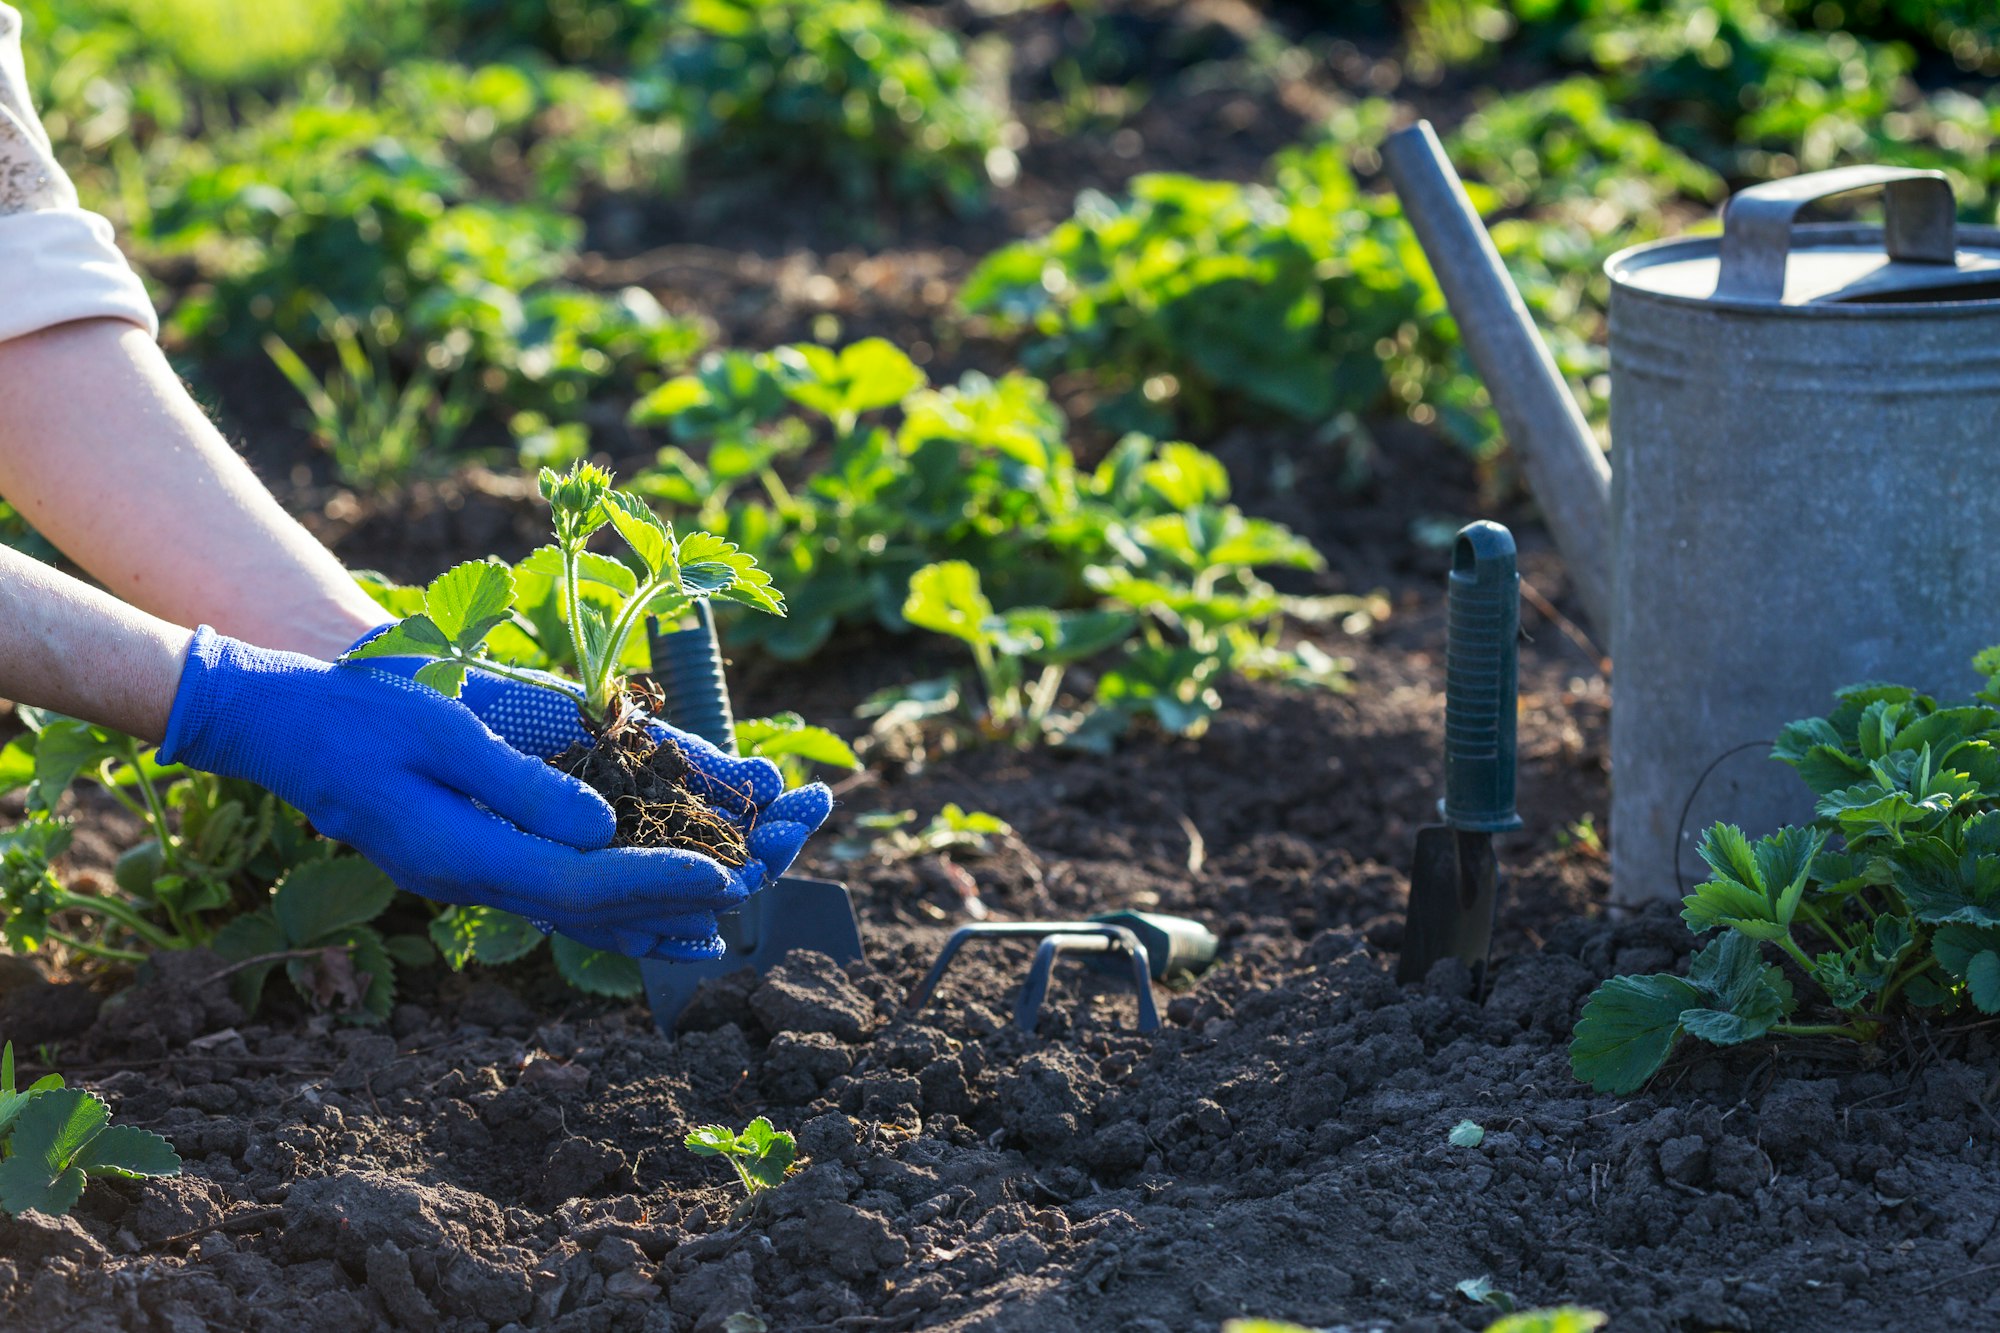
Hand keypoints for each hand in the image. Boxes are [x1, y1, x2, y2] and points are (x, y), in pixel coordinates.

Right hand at [158, 628, 746, 959]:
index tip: (726, 875)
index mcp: (467, 853)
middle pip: (598, 911)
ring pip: (583, 917)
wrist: (284, 727)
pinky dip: (618, 907)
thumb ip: (521, 784)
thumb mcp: (443, 731)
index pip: (584, 884)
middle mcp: (477, 881)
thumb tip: (602, 830)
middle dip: (684, 899)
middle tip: (763, 883)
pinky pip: (560, 900)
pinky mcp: (476, 861)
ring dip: (661, 916)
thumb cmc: (360, 713)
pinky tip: (659, 914)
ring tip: (735, 918)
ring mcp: (473, 878)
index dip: (660, 881)